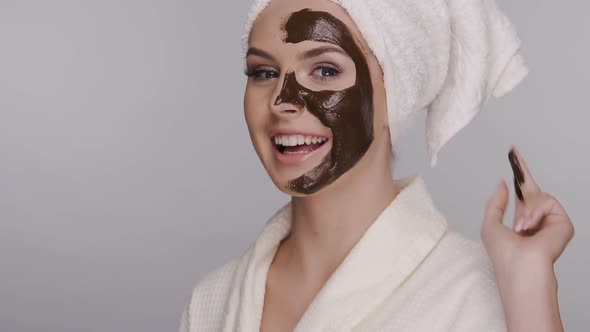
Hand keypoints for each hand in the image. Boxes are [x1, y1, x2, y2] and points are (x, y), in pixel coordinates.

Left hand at [481, 145, 574, 331]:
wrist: (519, 266)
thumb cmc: (503, 252)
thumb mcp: (490, 223)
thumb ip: (496, 202)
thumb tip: (503, 181)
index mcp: (521, 220)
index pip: (521, 194)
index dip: (518, 174)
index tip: (513, 154)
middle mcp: (537, 219)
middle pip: (532, 188)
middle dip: (521, 168)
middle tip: (512, 148)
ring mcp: (551, 221)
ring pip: (538, 196)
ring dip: (526, 210)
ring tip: (521, 227)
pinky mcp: (563, 224)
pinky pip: (548, 202)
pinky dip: (536, 213)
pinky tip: (530, 227)